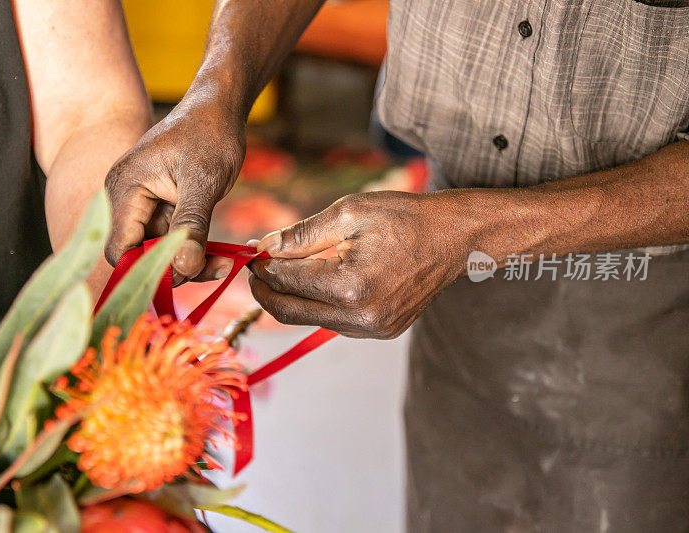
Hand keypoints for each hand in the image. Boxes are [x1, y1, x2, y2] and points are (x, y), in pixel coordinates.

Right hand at [104, 95, 244, 280]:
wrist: (219, 109)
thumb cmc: (210, 134)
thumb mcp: (204, 181)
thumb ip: (192, 225)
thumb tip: (184, 268)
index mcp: (124, 189)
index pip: (118, 248)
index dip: (147, 269)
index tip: (185, 274)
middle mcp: (126, 199)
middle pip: (138, 255)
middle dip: (175, 268)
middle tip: (216, 267)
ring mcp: (143, 206)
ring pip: (159, 253)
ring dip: (190, 263)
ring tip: (225, 261)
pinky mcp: (161, 210)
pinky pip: (172, 242)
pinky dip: (194, 251)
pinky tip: (220, 255)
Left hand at [247, 191, 475, 338]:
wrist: (455, 238)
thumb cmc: (405, 218)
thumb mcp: (348, 213)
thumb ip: (302, 234)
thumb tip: (265, 247)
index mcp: (350, 286)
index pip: (286, 281)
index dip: (262, 267)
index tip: (252, 253)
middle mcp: (360, 317)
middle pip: (290, 312)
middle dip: (266, 290)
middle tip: (257, 269)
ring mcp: (372, 329)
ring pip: (311, 320)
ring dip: (292, 298)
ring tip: (286, 271)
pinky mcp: (381, 332)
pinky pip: (334, 323)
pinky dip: (318, 305)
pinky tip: (317, 282)